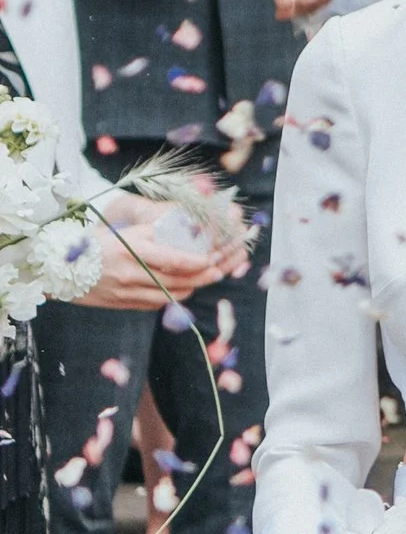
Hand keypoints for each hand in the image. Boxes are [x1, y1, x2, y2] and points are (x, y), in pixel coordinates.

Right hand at [75, 206, 253, 308]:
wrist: (58, 268)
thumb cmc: (97, 244)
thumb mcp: (126, 232)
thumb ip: (156, 232)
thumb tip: (188, 229)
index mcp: (132, 251)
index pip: (172, 260)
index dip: (197, 262)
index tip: (213, 259)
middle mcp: (129, 274)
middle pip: (175, 281)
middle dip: (201, 277)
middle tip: (218, 270)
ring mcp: (124, 292)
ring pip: (167, 295)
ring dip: (189, 288)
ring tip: (203, 279)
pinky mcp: (120, 304)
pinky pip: (153, 304)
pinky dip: (170, 297)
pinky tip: (180, 289)